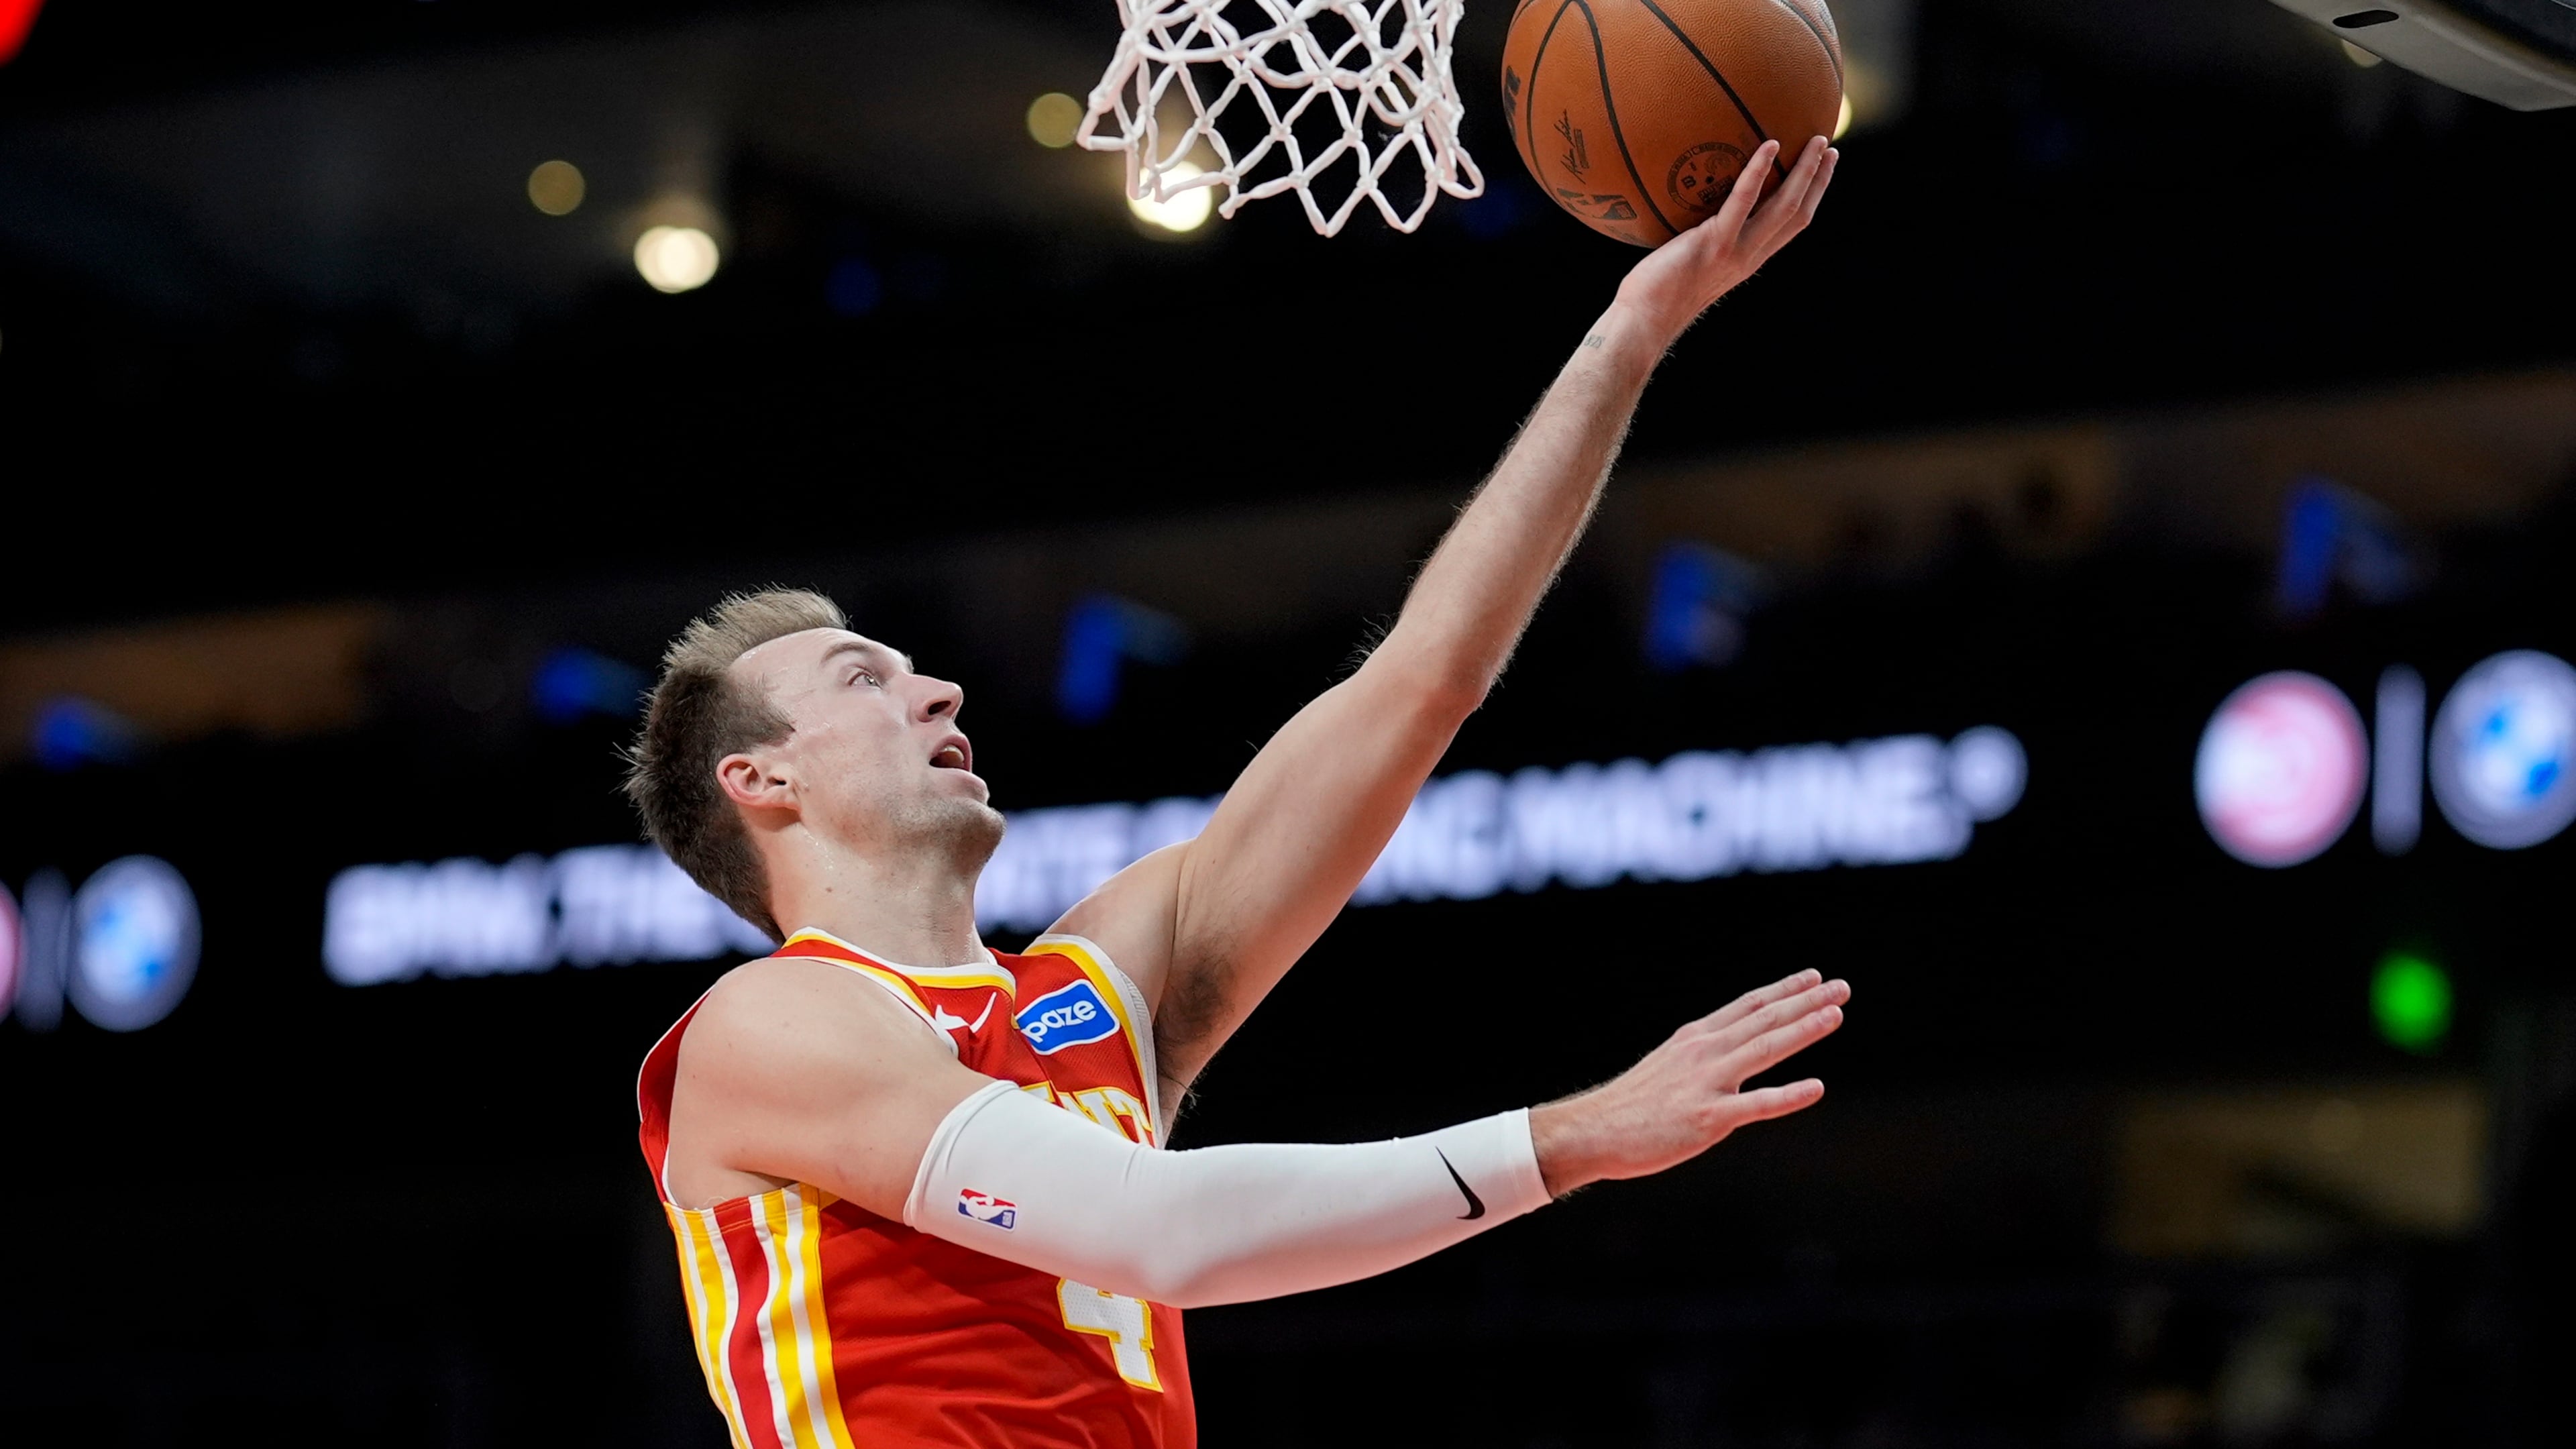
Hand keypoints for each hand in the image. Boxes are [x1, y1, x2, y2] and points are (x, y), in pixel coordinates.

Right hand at [1528, 968, 1847, 1195]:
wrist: (1593, 1131)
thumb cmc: (1630, 1106)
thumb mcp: (1667, 1066)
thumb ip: (1700, 1058)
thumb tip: (1728, 1053)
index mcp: (1695, 1039)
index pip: (1749, 1006)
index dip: (1784, 990)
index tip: (1814, 977)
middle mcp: (1704, 1052)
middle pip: (1764, 1020)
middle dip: (1806, 1001)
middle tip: (1842, 987)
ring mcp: (1707, 1083)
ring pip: (1765, 1049)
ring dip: (1804, 1030)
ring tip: (1835, 1015)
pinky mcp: (1708, 1118)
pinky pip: (1756, 1104)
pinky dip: (1789, 1095)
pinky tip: (1817, 1087)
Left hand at [1609, 135, 1837, 345]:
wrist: (1644, 321)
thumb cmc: (1655, 291)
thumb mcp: (1689, 261)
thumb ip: (1702, 238)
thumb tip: (1689, 207)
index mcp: (1748, 260)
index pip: (1791, 226)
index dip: (1811, 197)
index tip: (1823, 170)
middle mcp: (1750, 257)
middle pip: (1798, 214)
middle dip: (1818, 179)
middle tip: (1828, 145)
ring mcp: (1735, 251)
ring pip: (1784, 207)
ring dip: (1805, 171)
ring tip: (1816, 139)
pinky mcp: (1715, 243)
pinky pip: (1743, 200)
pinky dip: (1759, 171)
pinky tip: (1770, 145)